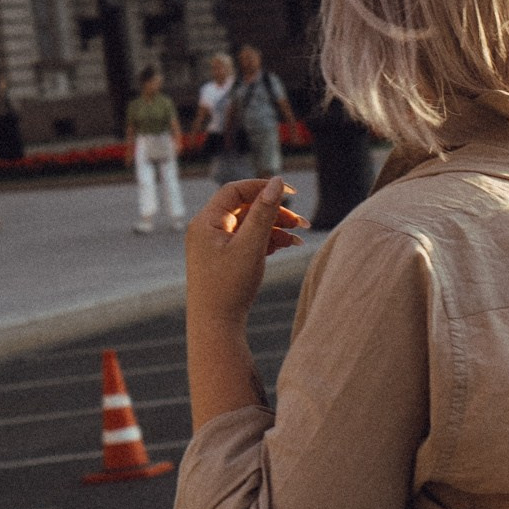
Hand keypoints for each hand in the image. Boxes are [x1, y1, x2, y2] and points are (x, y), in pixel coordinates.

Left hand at [186, 177, 304, 327]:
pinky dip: (267, 241)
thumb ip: (264, 213)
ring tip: (299, 237)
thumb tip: (275, 182)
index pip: (236, 191)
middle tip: (302, 222)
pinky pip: (247, 240)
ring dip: (275, 227)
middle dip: (274, 212)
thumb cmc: (229, 287)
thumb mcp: (251, 246)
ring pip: (249, 225)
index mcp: (206, 222)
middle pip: (245, 208)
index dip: (263, 187)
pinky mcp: (223, 259)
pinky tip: (287, 245)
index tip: (290, 192)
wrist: (216, 326)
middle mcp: (207, 230)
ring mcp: (215, 245)